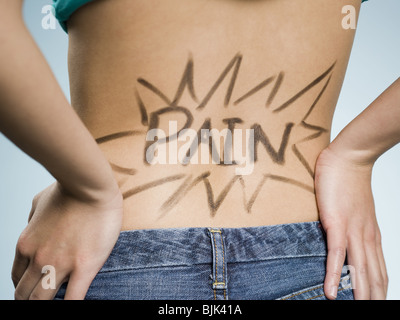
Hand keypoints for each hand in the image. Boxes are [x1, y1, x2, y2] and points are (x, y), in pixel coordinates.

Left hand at [12, 182, 122, 299]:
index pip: (17, 277)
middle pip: (25, 295)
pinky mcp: (84, 267)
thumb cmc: (68, 190)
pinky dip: (71, 305)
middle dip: (32, 299)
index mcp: (26, 244)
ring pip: (43, 301)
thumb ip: (32, 220)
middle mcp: (38, 259)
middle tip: (45, 297)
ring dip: (48, 304)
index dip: (26, 285)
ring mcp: (60, 265)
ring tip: (59, 300)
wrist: (89, 186)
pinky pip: (74, 299)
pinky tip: (74, 301)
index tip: (37, 285)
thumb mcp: (38, 202)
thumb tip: (33, 227)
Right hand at [315, 147, 387, 299]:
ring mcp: (352, 232)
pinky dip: (333, 276)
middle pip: (373, 277)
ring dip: (358, 295)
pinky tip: (330, 292)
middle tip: (370, 311)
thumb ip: (353, 226)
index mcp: (372, 235)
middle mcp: (367, 238)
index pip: (380, 271)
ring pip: (359, 271)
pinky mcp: (336, 224)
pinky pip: (336, 255)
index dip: (380, 290)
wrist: (349, 159)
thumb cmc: (349, 182)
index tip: (377, 303)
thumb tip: (346, 239)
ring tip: (357, 310)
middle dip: (372, 298)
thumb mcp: (356, 210)